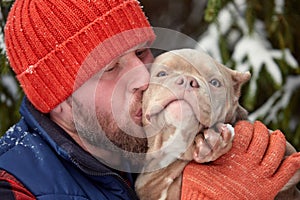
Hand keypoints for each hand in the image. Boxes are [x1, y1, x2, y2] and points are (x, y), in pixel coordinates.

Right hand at [181, 121, 299, 199]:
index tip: (243, 126)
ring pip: (275, 153)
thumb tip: (205, 137)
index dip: (244, 126)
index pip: (243, 132)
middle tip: (258, 126)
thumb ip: (204, 151)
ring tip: (277, 135)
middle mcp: (247, 164)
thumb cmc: (199, 185)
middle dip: (260, 129)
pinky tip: (298, 157)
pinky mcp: (267, 190)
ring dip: (278, 141)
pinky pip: (285, 174)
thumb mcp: (197, 165)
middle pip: (261, 139)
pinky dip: (293, 164)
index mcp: (231, 156)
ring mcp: (259, 177)